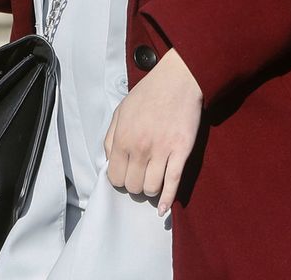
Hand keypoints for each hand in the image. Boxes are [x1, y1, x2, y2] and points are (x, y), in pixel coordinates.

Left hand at [103, 48, 202, 215]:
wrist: (178, 80)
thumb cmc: (148, 93)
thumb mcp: (120, 111)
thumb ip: (111, 137)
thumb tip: (108, 161)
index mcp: (122, 138)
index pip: (115, 177)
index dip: (120, 179)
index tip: (126, 174)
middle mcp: (140, 148)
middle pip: (132, 186)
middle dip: (135, 185)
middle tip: (140, 176)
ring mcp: (162, 151)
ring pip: (151, 188)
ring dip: (150, 190)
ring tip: (152, 180)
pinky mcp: (181, 152)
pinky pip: (173, 183)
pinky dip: (167, 200)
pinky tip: (163, 209)